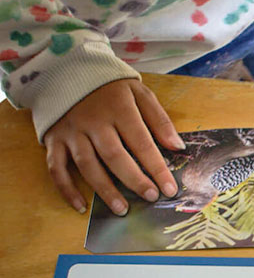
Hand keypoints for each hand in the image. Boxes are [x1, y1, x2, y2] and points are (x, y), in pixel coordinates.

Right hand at [43, 79, 183, 214]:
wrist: (64, 68)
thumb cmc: (109, 86)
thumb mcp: (139, 92)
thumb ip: (159, 119)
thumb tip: (178, 147)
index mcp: (118, 109)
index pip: (141, 143)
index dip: (157, 168)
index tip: (170, 188)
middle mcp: (93, 122)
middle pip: (115, 157)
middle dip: (135, 181)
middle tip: (151, 198)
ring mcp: (71, 132)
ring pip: (87, 166)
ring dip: (105, 190)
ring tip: (122, 209)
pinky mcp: (53, 139)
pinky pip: (56, 168)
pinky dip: (66, 189)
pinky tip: (81, 207)